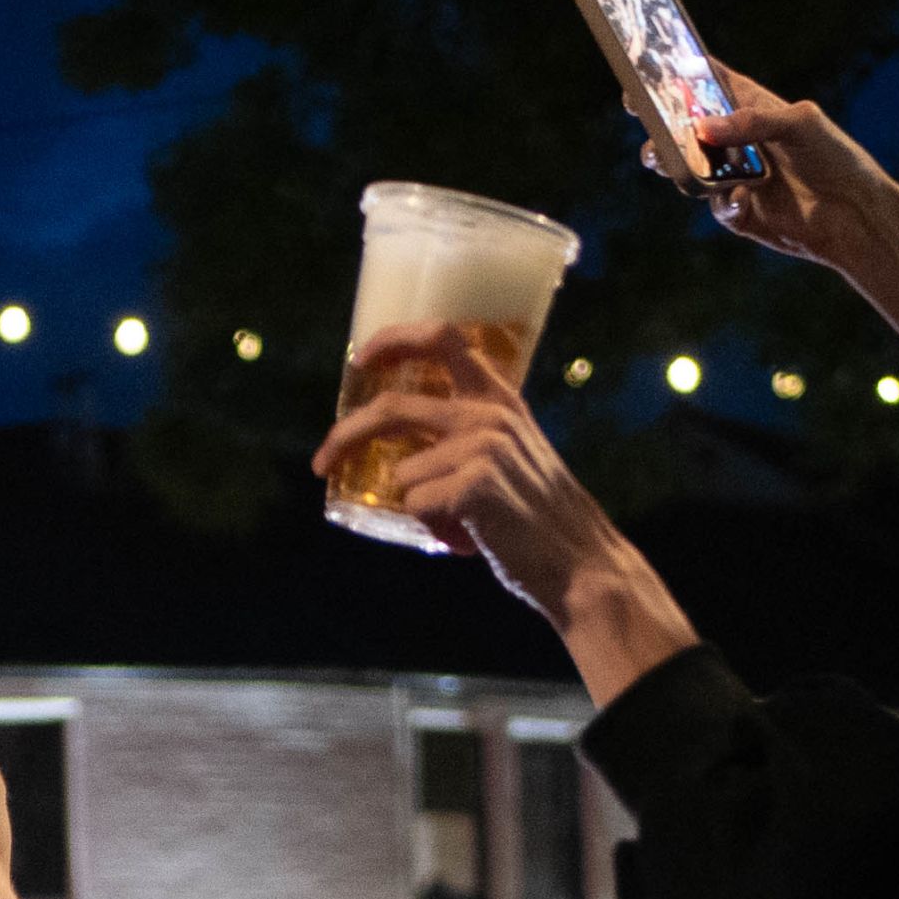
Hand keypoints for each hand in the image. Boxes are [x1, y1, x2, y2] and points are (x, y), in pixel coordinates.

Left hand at [311, 324, 641, 629]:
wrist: (578, 561)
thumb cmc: (535, 516)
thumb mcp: (509, 454)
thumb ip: (464, 435)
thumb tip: (393, 445)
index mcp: (498, 398)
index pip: (442, 338)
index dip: (393, 340)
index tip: (360, 360)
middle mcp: (489, 413)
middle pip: (391, 408)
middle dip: (344, 435)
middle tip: (321, 462)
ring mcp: (483, 447)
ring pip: (402, 473)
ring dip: (417, 507)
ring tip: (458, 524)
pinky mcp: (475, 485)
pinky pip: (415, 505)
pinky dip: (430, 528)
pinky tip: (468, 538)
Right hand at [645, 72, 898, 265]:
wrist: (857, 215)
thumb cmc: (836, 157)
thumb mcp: (800, 123)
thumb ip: (752, 121)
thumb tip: (701, 129)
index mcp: (750, 108)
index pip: (707, 82)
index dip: (675, 71)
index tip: (646, 65)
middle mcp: (736, 141)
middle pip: (685, 127)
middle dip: (660, 122)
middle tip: (642, 115)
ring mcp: (734, 178)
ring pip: (688, 169)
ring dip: (674, 163)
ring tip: (666, 160)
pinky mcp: (738, 213)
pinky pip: (718, 206)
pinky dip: (725, 201)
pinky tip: (742, 197)